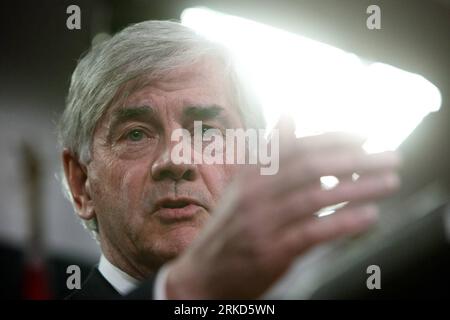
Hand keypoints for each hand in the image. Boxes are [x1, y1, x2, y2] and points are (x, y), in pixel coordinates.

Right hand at [165, 120, 400, 298]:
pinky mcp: (272, 252)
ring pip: (317, 198)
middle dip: (355, 160)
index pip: (296, 147)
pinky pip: (313, 233)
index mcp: (251, 173)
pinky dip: (343, 222)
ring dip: (358, 189)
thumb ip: (271, 150)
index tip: (365, 135)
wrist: (205, 270)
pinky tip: (369, 215)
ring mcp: (263, 222)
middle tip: (392, 156)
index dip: (333, 138)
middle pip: (310, 168)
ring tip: (390, 182)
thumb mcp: (246, 183)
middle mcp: (255, 193)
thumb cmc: (233, 223)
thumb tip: (289, 112)